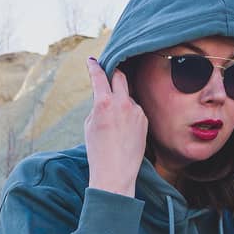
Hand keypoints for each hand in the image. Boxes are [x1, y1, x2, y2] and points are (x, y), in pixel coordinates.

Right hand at [84, 57, 147, 197]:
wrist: (116, 173)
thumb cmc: (98, 151)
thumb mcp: (90, 125)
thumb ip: (98, 105)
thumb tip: (105, 96)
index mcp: (104, 103)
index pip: (99, 76)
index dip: (94, 67)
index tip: (92, 61)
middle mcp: (122, 103)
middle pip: (120, 76)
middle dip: (113, 74)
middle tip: (108, 77)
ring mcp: (136, 111)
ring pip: (128, 95)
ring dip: (121, 100)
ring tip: (114, 123)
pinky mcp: (144, 119)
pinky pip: (135, 109)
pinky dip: (129, 114)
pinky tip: (124, 130)